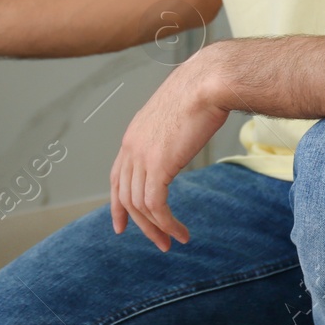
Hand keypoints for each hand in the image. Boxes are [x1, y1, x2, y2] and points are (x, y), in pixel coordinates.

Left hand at [110, 48, 231, 250]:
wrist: (208, 82)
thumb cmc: (201, 92)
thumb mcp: (176, 116)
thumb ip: (170, 133)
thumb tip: (179, 139)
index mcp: (133, 135)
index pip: (117, 176)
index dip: (117, 203)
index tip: (120, 225)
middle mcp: (131, 146)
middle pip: (126, 195)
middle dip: (139, 224)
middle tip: (159, 242)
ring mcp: (142, 156)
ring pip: (140, 205)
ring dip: (157, 228)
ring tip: (173, 242)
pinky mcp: (158, 165)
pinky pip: (155, 205)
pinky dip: (166, 224)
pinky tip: (180, 233)